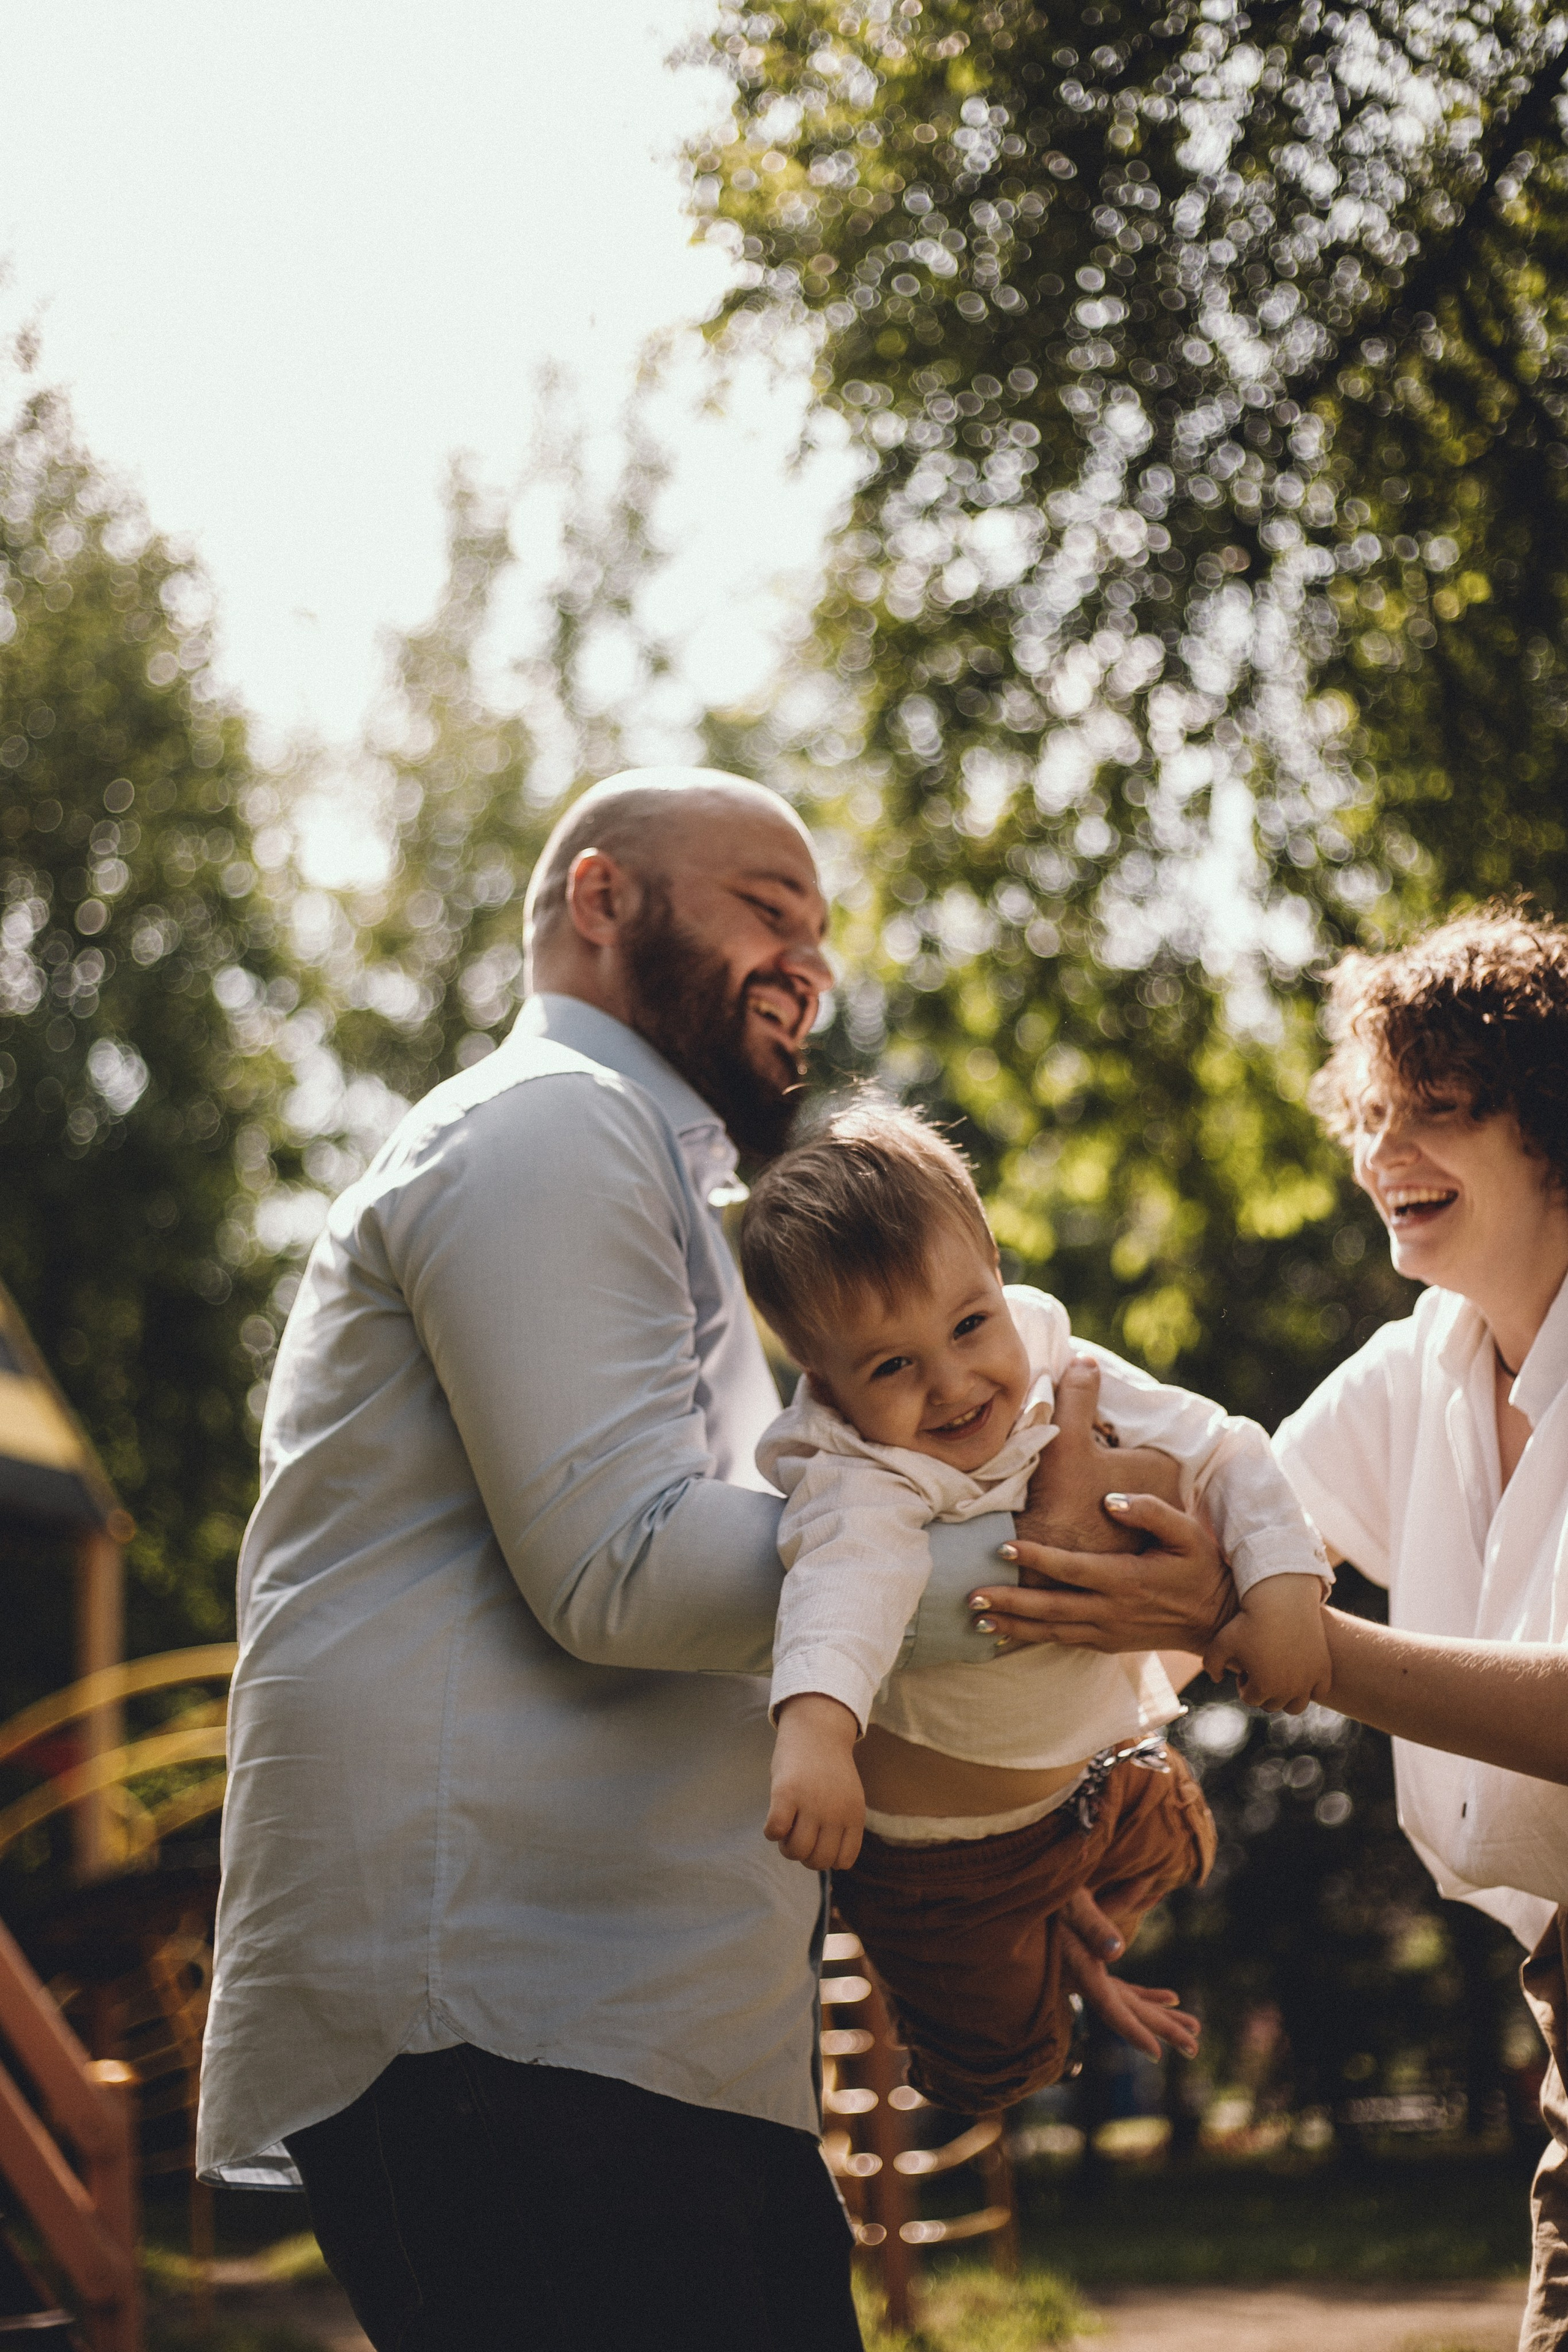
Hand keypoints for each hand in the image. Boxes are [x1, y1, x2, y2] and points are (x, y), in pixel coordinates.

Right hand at [766, 1694, 864, 1870]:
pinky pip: (775, 1831)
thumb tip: (817, 1859)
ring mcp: (811, 1803)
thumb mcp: (846, 1799)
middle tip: (797, 1834)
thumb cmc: (827, 1768)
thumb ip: (839, 1827)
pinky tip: (773, 1817)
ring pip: (796, 1851)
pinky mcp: (786, 1792)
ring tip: (786, 1828)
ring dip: (786, 1846)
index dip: (825, 1856)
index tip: (818, 1840)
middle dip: (804, 1855)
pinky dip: (771, 1831)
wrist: (817, 1729)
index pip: (842, 1861)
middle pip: (817, 1861)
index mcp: (854, 1816)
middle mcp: (836, 1812)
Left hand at [970, 1487, 1234, 1654]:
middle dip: (1009, 1603)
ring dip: (1012, 1626)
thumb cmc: (1200, 1568)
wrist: (1217, 1620)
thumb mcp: (1187, 1533)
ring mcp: (1107, 1631)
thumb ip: (1150, 1512)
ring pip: (1051, 1631)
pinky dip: (1032, 1640)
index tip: (1003, 1547)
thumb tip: (1110, 1499)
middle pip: (1051, 1608)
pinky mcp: (1106, 1643)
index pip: (1073, 1569)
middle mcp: (1112, 1610)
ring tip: (976, 1619)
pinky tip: (1004, 1637)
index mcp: (1127, 1580)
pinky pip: (1062, 1642)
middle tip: (971, 1595)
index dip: (1037, 1559)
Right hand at [1017, 1357, 1183, 1552]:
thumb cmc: (1059, 1501)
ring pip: (1126, 1498)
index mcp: (1163, 1470)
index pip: (1139, 1438)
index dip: (1105, 1436)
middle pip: (1134, 1468)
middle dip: (1109, 1464)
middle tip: (1075, 1470)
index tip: (1084, 1442)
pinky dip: (1100, 1522)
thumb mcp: (1066, 1437)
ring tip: (1071, 1496)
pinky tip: (1073, 1520)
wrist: (1039, 1571)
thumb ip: (1078, 1393)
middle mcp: (1167, 1504)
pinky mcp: (1132, 1557)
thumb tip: (1086, 1360)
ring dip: (1103, 1495)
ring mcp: (1152, 1535)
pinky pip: (1117, 1528)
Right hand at [1060, 1890, 1199, 2060]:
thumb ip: (1093, 1924)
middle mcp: (1087, 1979)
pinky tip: (1172, 1997)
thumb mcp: (1071, 1902)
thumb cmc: (1050, 1895)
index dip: (1133, 2031)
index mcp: (1082, 1968)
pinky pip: (1125, 1988)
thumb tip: (1117, 1950)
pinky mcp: (1093, 1966)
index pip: (1111, 2008)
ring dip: (1161, 2015)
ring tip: (1194, 2028)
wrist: (1026, 1896)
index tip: (1156, 2054)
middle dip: (1162, 2028)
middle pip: (1128, 2010)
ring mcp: (1091, 1975)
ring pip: (1131, 2002)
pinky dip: (1148, 1995)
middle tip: (1194, 2048)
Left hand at [1204, 1575, 1331, 1714]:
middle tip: (1259, 1668)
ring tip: (1277, 1675)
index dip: (1244, 1684)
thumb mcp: (1222, 1641)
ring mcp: (1309, 1681)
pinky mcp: (1323, 1669)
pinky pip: (1319, 1691)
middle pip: (1272, 1704)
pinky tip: (1297, 1669)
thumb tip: (1217, 1679)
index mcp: (1263, 1687)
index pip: (1251, 1699)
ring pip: (1296, 1706)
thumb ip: (1211, 1663)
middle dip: (1262, 1690)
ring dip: (1285, 1697)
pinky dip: (1309, 1687)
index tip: (1244, 1668)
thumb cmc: (1249, 1620)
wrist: (1283, 1601)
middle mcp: (1289, 1689)